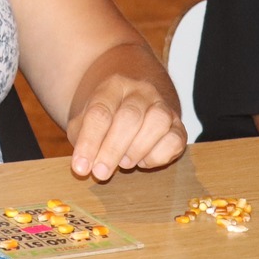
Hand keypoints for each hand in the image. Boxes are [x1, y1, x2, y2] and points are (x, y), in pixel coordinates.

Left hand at [66, 73, 185, 180]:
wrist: (132, 102)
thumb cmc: (105, 117)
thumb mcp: (84, 121)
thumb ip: (82, 140)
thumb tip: (83, 166)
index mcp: (113, 86)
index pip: (100, 112)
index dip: (89, 142)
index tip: (80, 167)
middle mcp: (141, 91)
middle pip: (129, 117)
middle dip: (113, 149)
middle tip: (101, 173)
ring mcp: (162, 106)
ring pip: (158, 122)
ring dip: (137, 149)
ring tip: (124, 164)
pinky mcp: (178, 126)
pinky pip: (175, 140)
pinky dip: (159, 156)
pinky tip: (143, 160)